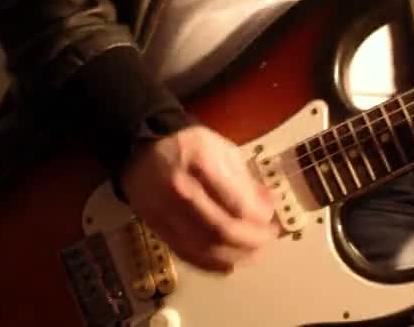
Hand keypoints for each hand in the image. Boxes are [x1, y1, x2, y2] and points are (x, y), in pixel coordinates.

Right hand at [121, 125, 277, 272]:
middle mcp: (181, 190)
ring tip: (254, 254)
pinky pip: (188, 255)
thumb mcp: (222, 150)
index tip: (270, 218)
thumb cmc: (189, 148)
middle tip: (268, 238)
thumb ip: (247, 179)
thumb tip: (271, 204)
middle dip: (252, 240)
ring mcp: (166, 213)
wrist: (142, 153)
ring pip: (205, 247)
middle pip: (222, 229)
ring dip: (236, 256)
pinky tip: (230, 263)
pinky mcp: (158, 229)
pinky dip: (212, 264)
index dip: (259, 218)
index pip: (237, 203)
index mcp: (201, 162)